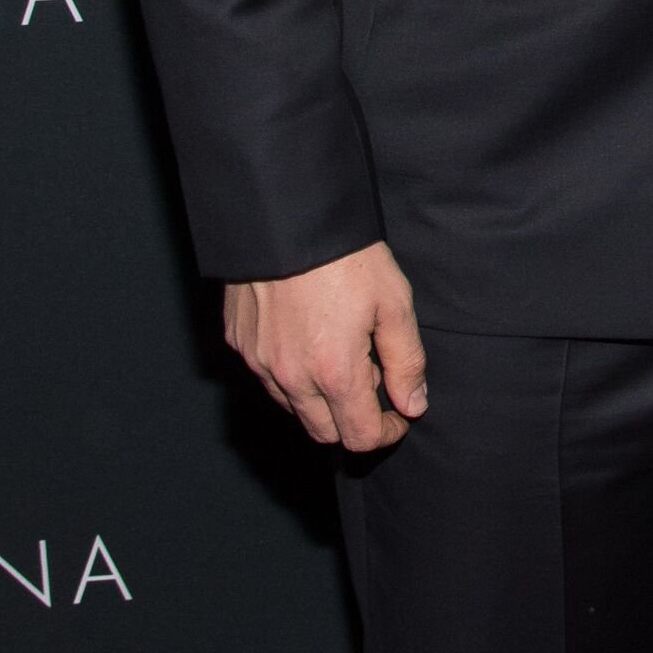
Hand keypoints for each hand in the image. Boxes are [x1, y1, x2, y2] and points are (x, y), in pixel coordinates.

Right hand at [223, 241, 427, 451]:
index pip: (358, 436)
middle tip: (372, 378)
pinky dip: (290, 373)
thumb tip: (413, 404)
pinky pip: (267, 377)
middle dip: (352, 420)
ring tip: (341, 352)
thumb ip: (407, 360)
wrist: (289, 215)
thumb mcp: (394, 302)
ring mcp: (258, 362)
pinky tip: (308, 338)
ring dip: (320, 398)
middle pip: (323, 432)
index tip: (398, 415)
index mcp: (333, 372)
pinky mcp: (239, 343)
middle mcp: (289, 377)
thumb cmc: (346, 256)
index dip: (385, 433)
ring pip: (292, 407)